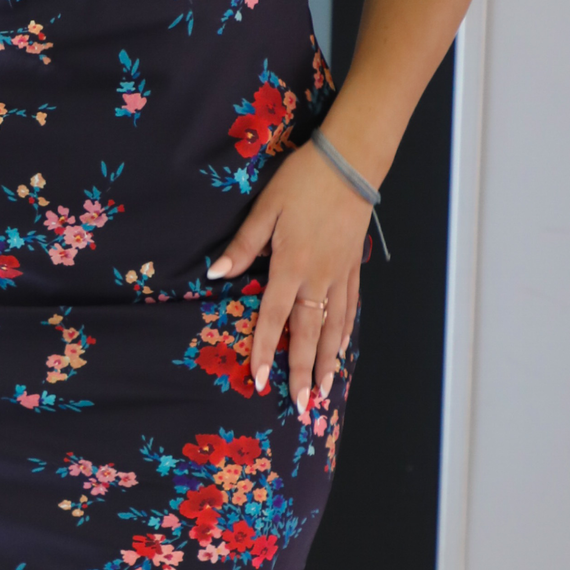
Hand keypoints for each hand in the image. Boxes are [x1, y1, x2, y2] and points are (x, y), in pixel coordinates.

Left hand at [207, 139, 369, 407]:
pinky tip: (340, 350)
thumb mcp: (265, 209)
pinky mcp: (352, 267)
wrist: (351, 162)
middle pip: (309, 334)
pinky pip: (349, 308)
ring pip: (333, 327)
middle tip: (301, 406)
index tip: (262, 381)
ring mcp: (339, 274)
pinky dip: (344, 333)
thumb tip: (216, 274)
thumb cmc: (303, 181)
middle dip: (303, 373)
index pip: (275, 318)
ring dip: (326, 362)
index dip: (267, 351)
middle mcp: (317, 277)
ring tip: (322, 391)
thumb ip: (243, 246)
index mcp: (291, 265)